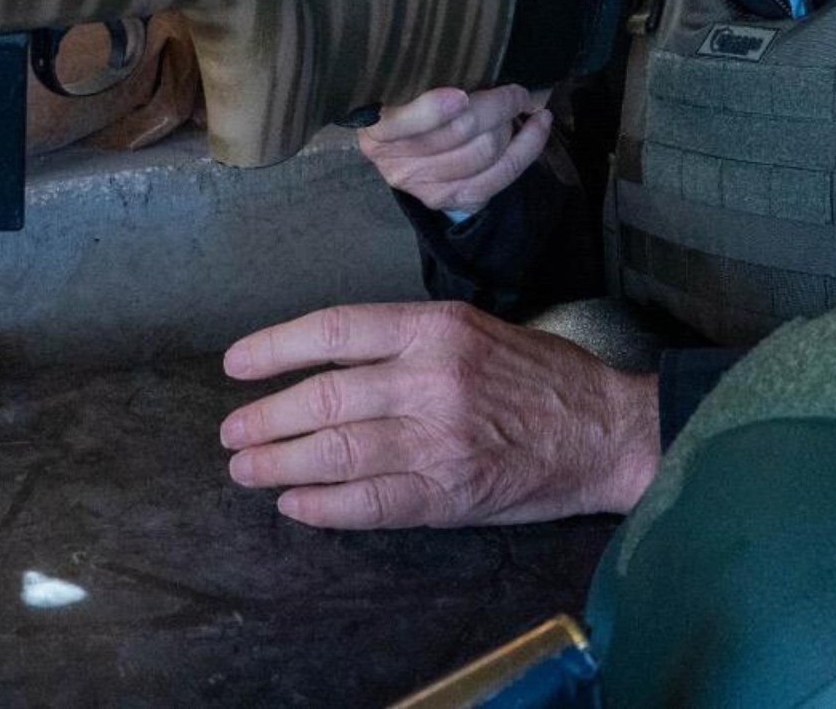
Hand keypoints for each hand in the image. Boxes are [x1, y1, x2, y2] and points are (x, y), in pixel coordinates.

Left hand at [221, 300, 660, 528]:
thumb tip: (324, 362)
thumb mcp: (472, 330)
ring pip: (335, 451)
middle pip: (324, 397)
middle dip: (265, 418)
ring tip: (247, 470)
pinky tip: (296, 506)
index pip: (334, 331)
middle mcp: (432, 378)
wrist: (603, 429)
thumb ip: (404, 342)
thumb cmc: (536, 376)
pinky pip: (369, 503)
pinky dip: (323, 507)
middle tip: (232, 433)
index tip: (235, 365)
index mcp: (434, 327)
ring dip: (279, 464)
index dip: (275, 348)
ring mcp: (439, 439)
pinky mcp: (448, 492)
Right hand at [355, 84, 552, 215]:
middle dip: (497, 105)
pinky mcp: (452, 199)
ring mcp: (424, 187)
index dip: (435, 110)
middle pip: (458, 132)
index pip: (405, 124)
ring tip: (521, 104)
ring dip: (511, 124)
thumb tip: (476, 51)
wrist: (401, 148)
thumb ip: (424, 74)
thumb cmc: (406, 101)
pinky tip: (538, 124)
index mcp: (376, 131)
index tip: (461, 94)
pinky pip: (499, 177)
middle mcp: (396, 164)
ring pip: (484, 153)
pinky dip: (527, 148)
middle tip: (515, 88)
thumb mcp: (401, 85)